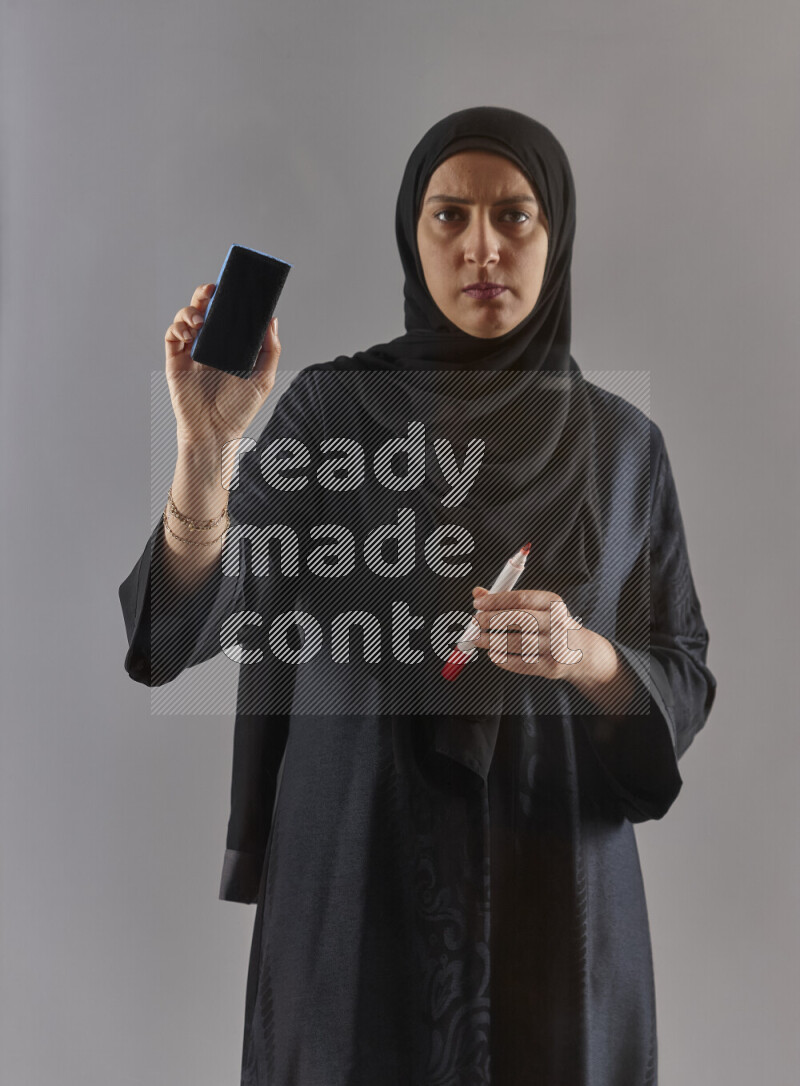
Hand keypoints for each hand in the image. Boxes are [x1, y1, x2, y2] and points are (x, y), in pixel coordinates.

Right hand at [165, 283, 281, 446]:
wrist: (216, 433)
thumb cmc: (238, 410)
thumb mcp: (263, 379)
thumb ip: (270, 350)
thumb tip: (272, 320)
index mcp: (230, 346)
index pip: (228, 315)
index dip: (228, 298)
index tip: (235, 285)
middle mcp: (210, 345)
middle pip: (204, 309)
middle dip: (205, 294)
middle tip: (212, 289)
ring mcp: (191, 352)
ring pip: (185, 318)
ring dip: (191, 310)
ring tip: (201, 318)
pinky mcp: (176, 361)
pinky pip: (172, 336)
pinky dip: (178, 327)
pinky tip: (190, 332)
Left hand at [467, 586, 635, 711]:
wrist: (581, 652)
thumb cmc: (551, 625)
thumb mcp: (536, 607)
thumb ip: (507, 600)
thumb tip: (478, 594)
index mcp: (553, 603)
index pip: (522, 598)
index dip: (496, 601)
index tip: (477, 604)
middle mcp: (558, 623)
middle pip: (521, 620)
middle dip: (492, 621)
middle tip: (475, 623)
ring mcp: (556, 646)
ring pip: (518, 643)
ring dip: (492, 641)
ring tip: (478, 639)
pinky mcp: (551, 667)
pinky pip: (521, 663)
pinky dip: (503, 659)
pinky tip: (493, 654)